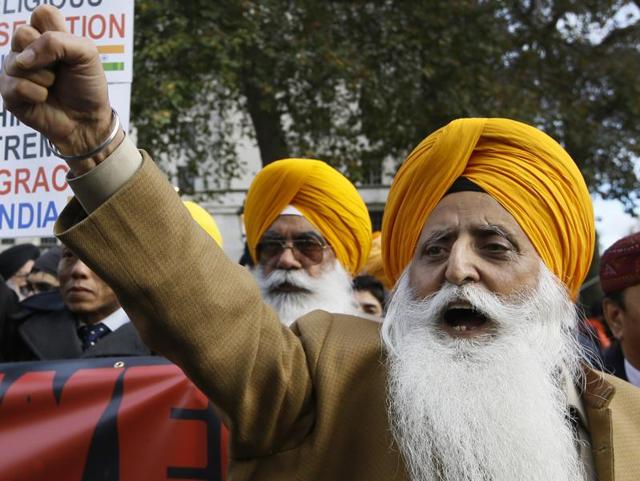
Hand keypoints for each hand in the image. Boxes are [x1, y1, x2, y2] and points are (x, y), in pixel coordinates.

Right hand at [0, 5, 119, 173]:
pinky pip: (15, 84)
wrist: (88, 120)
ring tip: (53, 86)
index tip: (68, 50)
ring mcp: (16, 69)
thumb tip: (24, 57)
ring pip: (17, 61)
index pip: (42, 13)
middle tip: (59, 71)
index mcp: (48, 36)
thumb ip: (59, 42)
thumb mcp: (87, 56)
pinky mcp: (9, 92)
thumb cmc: (88, 87)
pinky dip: (37, 93)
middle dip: (48, 56)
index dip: (55, 30)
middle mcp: (28, 49)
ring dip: (45, 77)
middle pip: (22, 33)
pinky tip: (44, 98)